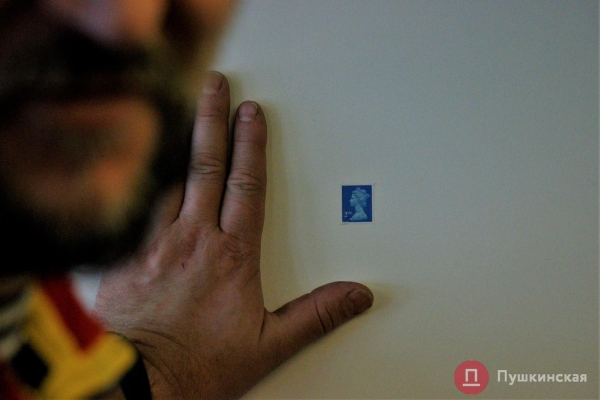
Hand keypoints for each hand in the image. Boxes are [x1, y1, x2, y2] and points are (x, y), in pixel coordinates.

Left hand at [93, 71, 373, 398]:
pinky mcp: (123, 257)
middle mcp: (193, 240)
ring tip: (178, 115)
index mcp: (232, 255)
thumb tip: (357, 296)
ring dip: (175, 146)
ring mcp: (154, 244)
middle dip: (211, 119)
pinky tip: (140, 174)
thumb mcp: (270, 345)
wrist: (139, 386)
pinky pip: (134, 211)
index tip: (251, 113)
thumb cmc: (199, 365)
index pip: (246, 184)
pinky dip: (141, 187)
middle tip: (214, 86)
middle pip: (205, 165)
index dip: (251, 144)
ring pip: (166, 181)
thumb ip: (316, 315)